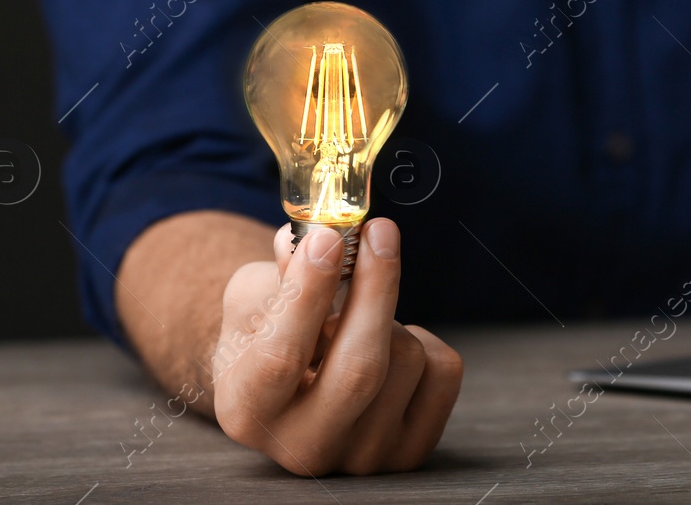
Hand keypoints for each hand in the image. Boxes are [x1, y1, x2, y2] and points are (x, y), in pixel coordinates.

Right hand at [210, 218, 462, 474]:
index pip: (282, 358)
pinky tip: (390, 344)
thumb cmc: (267, 331)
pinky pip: (443, 372)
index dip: (308, 293)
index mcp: (247, 412)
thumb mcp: (254, 299)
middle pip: (360, 369)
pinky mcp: (410, 450)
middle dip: (375, 288)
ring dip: (392, 314)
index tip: (328, 237)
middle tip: (379, 232)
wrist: (293, 383)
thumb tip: (323, 238)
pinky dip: (426, 339)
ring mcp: (360, 457)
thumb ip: (282, 272)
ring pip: (406, 360)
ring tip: (360, 317)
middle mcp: (302, 447)